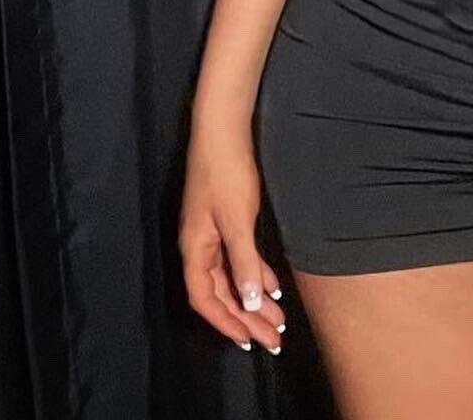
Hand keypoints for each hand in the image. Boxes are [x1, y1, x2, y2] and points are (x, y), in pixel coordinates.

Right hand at [179, 117, 288, 354]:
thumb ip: (243, 262)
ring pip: (230, 277)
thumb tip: (247, 305)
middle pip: (221, 294)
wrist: (222, 128)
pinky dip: (253, 274)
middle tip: (274, 340)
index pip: (206, 300)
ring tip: (277, 319)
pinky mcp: (223, 219)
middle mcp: (199, 246)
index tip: (250, 343)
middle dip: (246, 319)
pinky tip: (271, 285)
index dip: (227, 324)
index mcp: (195, 249)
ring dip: (252, 300)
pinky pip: (236, 259)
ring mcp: (210, 232)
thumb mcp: (237, 220)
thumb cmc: (226, 172)